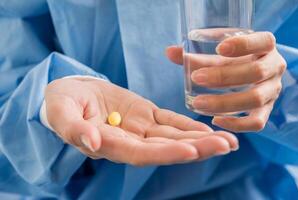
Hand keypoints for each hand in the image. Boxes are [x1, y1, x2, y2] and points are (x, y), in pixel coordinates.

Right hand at [45, 77, 237, 165]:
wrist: (72, 92)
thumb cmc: (61, 103)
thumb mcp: (60, 112)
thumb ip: (73, 128)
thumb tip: (91, 142)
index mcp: (109, 144)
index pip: (141, 153)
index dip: (166, 153)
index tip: (192, 150)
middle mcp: (129, 141)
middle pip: (165, 148)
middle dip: (196, 148)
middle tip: (225, 145)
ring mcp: (139, 128)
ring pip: (173, 136)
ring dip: (200, 138)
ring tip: (228, 140)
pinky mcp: (145, 114)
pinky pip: (169, 120)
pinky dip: (188, 125)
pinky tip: (209, 129)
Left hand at [167, 32, 286, 132]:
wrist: (250, 76)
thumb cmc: (232, 61)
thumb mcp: (218, 56)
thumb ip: (196, 55)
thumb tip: (169, 52)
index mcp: (265, 46)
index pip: (262, 41)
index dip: (242, 45)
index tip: (218, 48)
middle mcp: (274, 68)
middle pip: (255, 72)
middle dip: (224, 76)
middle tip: (196, 78)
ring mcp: (272, 91)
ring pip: (255, 99)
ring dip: (225, 102)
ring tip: (198, 103)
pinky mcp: (266, 111)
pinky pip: (257, 122)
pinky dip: (237, 124)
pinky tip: (215, 120)